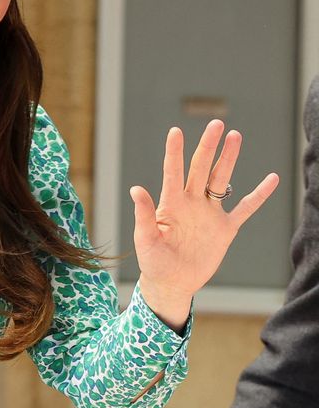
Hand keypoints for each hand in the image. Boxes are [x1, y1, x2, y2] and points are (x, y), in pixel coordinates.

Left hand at [131, 120, 278, 329]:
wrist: (172, 283)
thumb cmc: (154, 262)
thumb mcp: (146, 240)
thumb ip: (144, 215)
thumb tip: (136, 189)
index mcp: (171, 204)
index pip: (173, 172)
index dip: (174, 152)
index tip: (175, 132)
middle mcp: (191, 203)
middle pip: (201, 168)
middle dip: (208, 146)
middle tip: (216, 124)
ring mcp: (209, 214)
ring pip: (221, 180)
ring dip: (228, 159)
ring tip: (235, 136)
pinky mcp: (225, 229)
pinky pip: (245, 208)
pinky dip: (258, 195)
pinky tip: (271, 179)